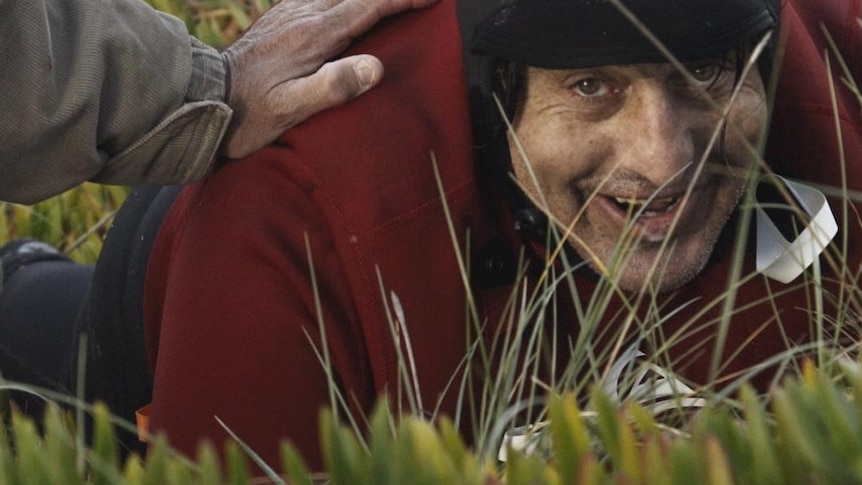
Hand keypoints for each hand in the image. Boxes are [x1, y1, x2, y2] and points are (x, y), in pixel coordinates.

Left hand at [220, 0, 437, 158]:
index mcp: (315, 36)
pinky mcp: (282, 16)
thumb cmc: (250, 114)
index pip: (370, 6)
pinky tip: (349, 0)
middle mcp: (304, 14)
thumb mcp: (292, 109)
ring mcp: (291, 12)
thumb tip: (376, 67)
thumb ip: (333, 86)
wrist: (203, 100)